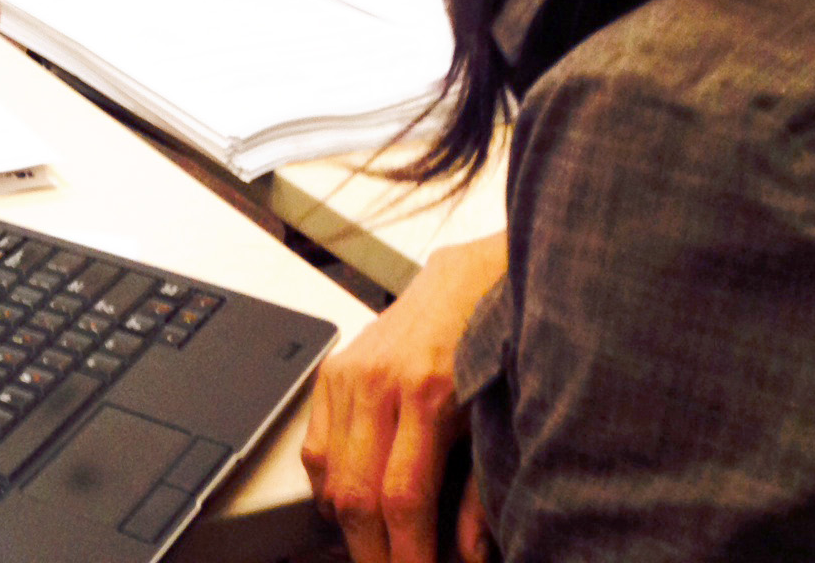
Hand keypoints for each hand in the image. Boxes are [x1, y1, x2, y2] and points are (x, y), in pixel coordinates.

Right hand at [301, 232, 505, 562]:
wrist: (467, 280)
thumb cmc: (492, 342)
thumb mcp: (500, 418)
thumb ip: (482, 492)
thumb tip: (466, 554)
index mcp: (427, 392)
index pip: (401, 497)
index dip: (406, 553)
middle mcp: (378, 383)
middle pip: (356, 494)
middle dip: (372, 552)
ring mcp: (347, 375)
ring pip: (328, 476)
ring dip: (348, 528)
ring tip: (376, 549)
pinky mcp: (331, 371)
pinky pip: (314, 448)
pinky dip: (328, 487)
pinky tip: (351, 506)